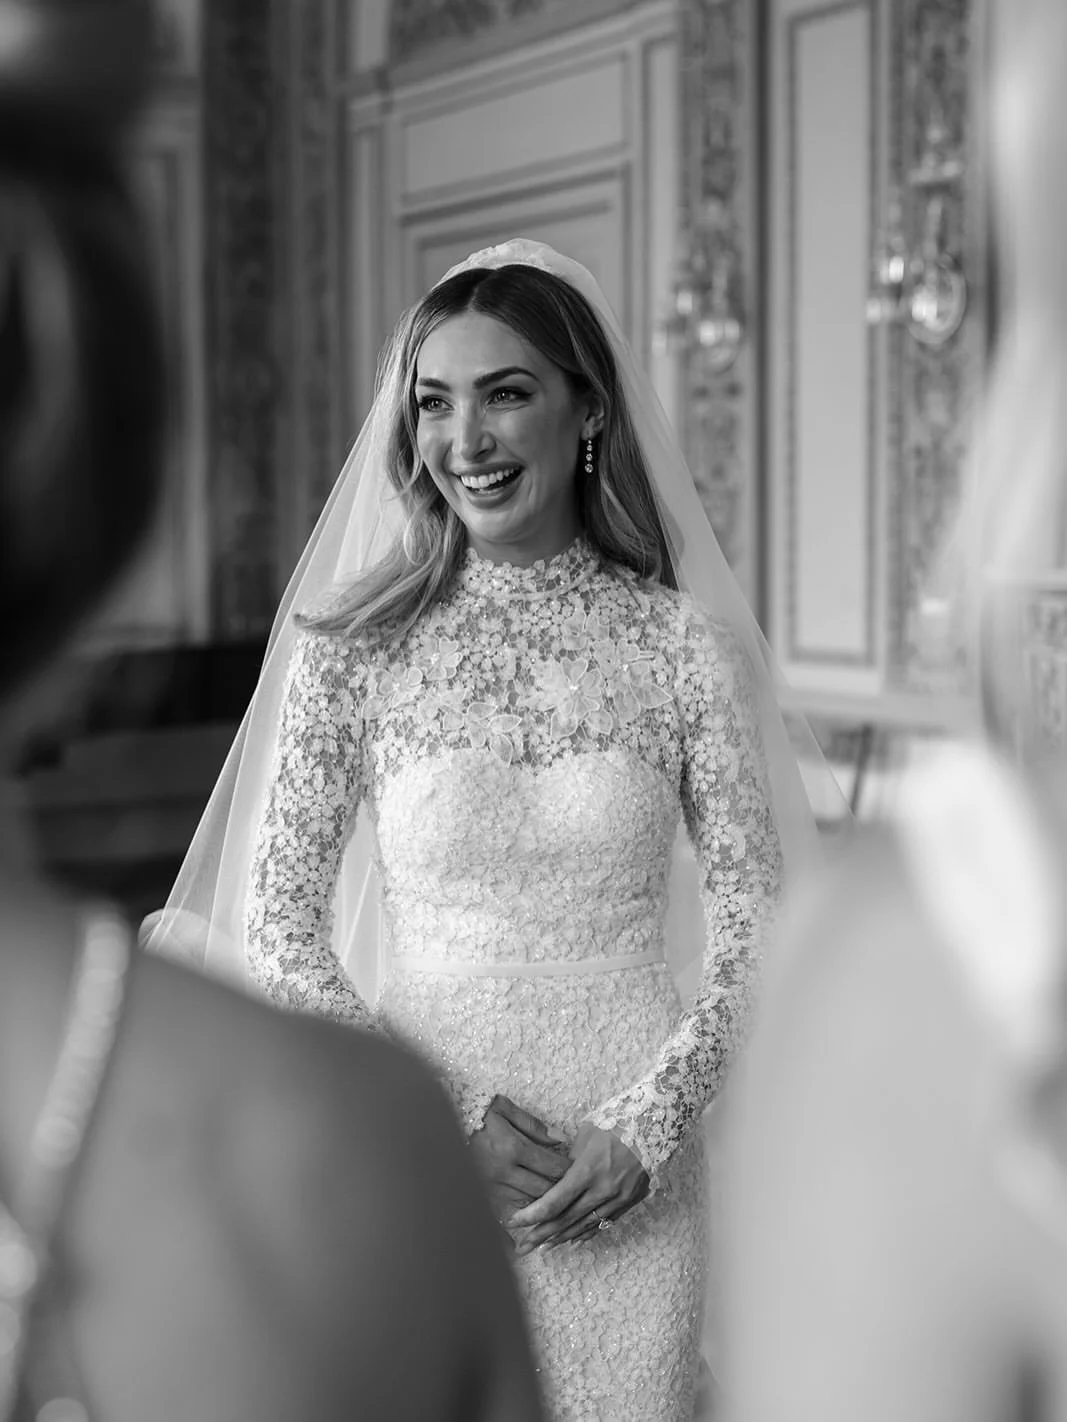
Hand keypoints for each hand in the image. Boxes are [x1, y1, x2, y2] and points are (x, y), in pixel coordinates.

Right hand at [468, 1095, 571, 1235]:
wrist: (437, 1123)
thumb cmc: (476, 1112)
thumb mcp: (504, 1108)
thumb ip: (533, 1125)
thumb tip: (560, 1138)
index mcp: (514, 1148)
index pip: (552, 1167)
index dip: (570, 1172)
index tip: (579, 1173)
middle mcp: (504, 1173)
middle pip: (543, 1190)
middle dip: (562, 1193)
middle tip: (575, 1194)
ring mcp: (490, 1188)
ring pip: (526, 1207)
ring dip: (542, 1211)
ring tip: (557, 1213)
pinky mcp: (478, 1197)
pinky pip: (498, 1220)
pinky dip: (509, 1232)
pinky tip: (516, 1246)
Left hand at [510, 1122, 648, 1254]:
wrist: (653, 1125)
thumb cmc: (614, 1124)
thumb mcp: (585, 1137)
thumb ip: (567, 1162)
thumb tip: (552, 1180)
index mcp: (587, 1171)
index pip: (553, 1202)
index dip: (531, 1216)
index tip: (514, 1222)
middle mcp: (602, 1190)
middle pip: (565, 1220)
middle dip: (540, 1235)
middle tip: (522, 1246)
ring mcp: (618, 1199)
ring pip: (584, 1226)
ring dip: (561, 1239)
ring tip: (542, 1247)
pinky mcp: (629, 1202)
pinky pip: (603, 1223)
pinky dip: (586, 1233)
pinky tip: (572, 1240)